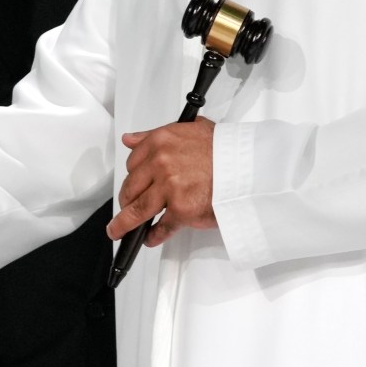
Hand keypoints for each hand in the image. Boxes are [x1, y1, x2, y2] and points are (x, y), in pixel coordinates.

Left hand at [104, 120, 214, 248]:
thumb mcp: (190, 128)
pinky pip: (161, 227)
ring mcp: (169, 188)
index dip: (133, 176)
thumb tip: (130, 139)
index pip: (132, 161)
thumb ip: (155, 134)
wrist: (247, 167)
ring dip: (125, 223)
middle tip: (127, 207)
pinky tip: (150, 238)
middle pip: (131, 187)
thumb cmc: (225, 149)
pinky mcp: (181, 210)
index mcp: (161, 141)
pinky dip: (154, 235)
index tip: (134, 184)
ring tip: (119, 230)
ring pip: (138, 210)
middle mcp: (161, 163)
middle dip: (127, 200)